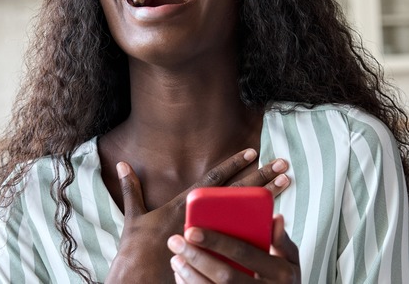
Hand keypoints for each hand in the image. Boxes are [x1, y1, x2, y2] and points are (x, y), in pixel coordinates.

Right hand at [105, 149, 290, 282]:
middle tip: (282, 162)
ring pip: (247, 214)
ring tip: (286, 182)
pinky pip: (245, 244)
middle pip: (238, 193)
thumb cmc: (135, 253)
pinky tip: (278, 222)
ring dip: (268, 198)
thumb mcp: (133, 218)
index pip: (213, 180)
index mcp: (183, 207)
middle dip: (260, 176)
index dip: (232, 164)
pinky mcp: (218, 258)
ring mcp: (212, 239)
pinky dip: (261, 233)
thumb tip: (122, 164)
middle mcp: (202, 220)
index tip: (253, 151)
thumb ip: (131, 189)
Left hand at [167, 214, 300, 282]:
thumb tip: (275, 217)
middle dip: (197, 257)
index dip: (217, 241)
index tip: (192, 230)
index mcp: (281, 273)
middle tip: (175, 241)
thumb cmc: (283, 281)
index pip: (245, 253)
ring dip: (190, 275)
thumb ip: (282, 240)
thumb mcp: (291, 261)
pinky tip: (182, 276)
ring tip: (176, 258)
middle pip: (225, 276)